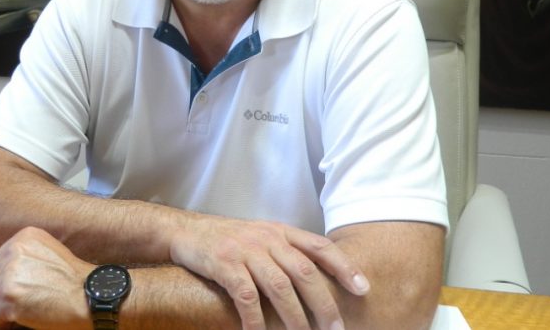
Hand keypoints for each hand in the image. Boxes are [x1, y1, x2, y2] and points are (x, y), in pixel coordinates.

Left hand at [0, 227, 92, 329]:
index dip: (6, 279)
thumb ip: (26, 254)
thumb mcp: (49, 250)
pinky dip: (2, 322)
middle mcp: (13, 252)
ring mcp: (9, 275)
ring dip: (2, 307)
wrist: (88, 297)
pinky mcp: (8, 298)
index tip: (17, 289)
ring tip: (21, 311)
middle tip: (20, 302)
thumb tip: (4, 271)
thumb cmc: (73, 279)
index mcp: (23, 238)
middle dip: (2, 293)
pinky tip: (16, 320)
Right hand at [169, 216, 369, 329]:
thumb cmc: (228, 239)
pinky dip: (256, 320)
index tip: (363, 288)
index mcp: (280, 231)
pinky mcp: (224, 265)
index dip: (344, 266)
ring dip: (295, 317)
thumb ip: (287, 251)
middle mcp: (267, 238)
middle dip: (324, 304)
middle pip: (304, 272)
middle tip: (337, 329)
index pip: (320, 246)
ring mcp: (245, 251)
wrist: (186, 230)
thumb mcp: (261, 236)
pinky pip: (247, 297)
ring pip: (280, 287)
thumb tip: (318, 279)